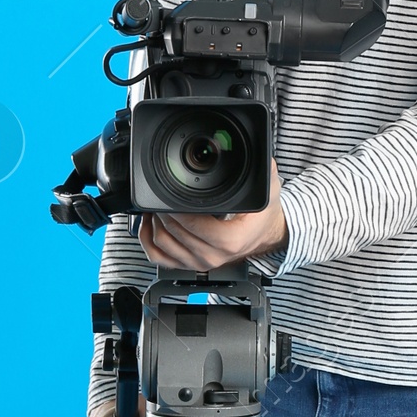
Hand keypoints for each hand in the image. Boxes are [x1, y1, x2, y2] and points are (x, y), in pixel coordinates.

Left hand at [139, 162, 287, 272]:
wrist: (265, 235)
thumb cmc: (262, 215)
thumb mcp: (268, 189)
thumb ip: (262, 169)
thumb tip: (247, 150)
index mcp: (231, 240)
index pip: (194, 224)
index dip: (177, 208)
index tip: (172, 191)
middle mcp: (214, 255)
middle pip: (174, 231)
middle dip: (164, 210)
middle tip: (162, 193)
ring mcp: (200, 263)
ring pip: (163, 244)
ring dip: (154, 223)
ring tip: (157, 206)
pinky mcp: (189, 266)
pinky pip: (158, 257)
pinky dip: (148, 240)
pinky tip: (149, 224)